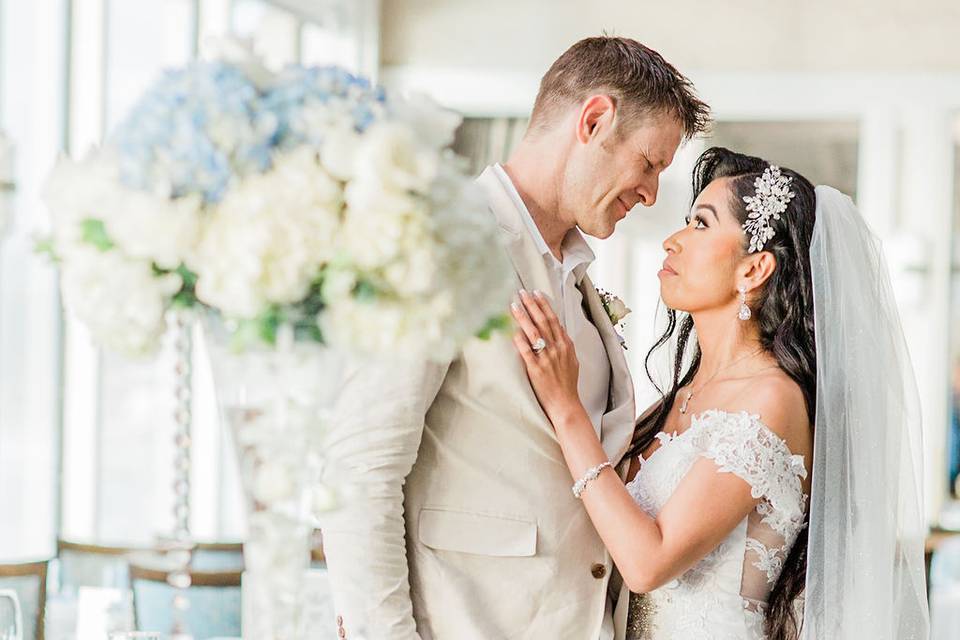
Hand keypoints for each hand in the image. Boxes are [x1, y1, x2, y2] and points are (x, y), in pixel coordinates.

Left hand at [511, 290, 582, 425]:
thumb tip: (559, 330)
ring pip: (534, 332)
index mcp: (565, 345)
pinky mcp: (536, 370)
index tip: (536, 293)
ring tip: (514, 305)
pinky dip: (520, 340)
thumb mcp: (572, 360)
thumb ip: (565, 345)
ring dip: (523, 317)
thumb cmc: (567, 384)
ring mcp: (547, 359)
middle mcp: (557, 349)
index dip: (544, 305)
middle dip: (532, 305)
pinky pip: (526, 351)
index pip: (554, 319)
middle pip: (543, 321)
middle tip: (522, 293)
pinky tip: (512, 330)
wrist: (565, 404)